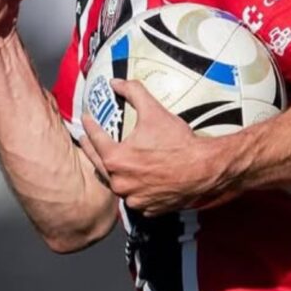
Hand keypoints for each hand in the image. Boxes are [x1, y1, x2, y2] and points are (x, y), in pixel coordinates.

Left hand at [80, 78, 236, 215]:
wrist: (204, 169)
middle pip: (99, 164)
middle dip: (91, 150)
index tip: (86, 119)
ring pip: (118, 184)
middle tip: (87, 141)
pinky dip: (134, 189)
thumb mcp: (154, 111)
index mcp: (116, 159)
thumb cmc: (178, 142)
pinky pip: (135, 197)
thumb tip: (116, 82)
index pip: (95, 139)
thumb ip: (133, 92)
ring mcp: (133, 198)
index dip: (89, 126)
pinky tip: (136, 180)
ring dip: (115, 173)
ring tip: (113, 162)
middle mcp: (120, 182)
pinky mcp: (147, 208)